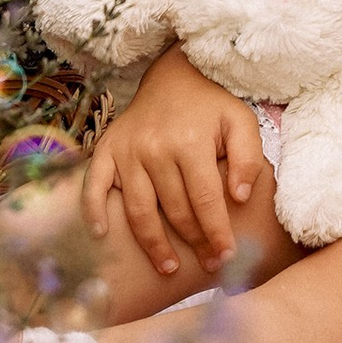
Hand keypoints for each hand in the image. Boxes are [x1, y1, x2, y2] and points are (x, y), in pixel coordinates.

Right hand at [84, 45, 266, 281]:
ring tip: (169, 268)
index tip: (228, 255)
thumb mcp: (241, 122)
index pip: (206, 200)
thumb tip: (239, 197)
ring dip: (153, 243)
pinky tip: (102, 235)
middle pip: (174, 210)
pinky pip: (94, 184)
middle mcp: (154, 149)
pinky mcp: (107, 149)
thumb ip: (247, 159)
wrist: (174, 74)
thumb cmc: (211, 105)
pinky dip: (94, 211)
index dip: (217, 232)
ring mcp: (127, 150)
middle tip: (209, 263)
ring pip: (138, 208)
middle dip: (194, 242)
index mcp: (190, 142)